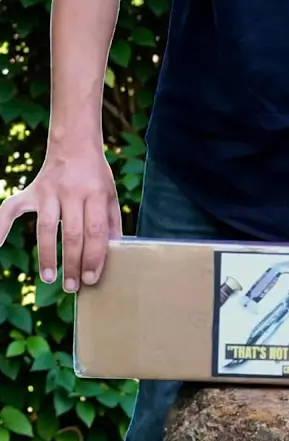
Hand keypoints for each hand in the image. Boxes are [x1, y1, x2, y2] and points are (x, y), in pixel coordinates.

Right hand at [0, 145, 121, 291]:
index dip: (93, 257)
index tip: (92, 278)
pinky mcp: (32, 190)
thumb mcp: (111, 197)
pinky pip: (10, 207)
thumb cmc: (96, 177)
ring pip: (46, 228)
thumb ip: (111, 224)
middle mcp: (70, 193)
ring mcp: (48, 191)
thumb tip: (115, 253)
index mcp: (95, 195)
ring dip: (47, 255)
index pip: (94, 233)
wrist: (74, 144)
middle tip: (72, 287)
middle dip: (72, 263)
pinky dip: (0, 224)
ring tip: (49, 278)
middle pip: (71, 235)